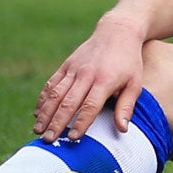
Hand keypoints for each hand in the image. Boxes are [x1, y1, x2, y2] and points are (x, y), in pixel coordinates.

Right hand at [35, 17, 147, 142]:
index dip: (81, 122)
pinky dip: (43, 98)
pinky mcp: (66, 65)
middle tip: (48, 140)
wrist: (118, 32)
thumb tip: (122, 129)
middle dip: (57, 123)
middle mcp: (87, 75)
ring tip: (38, 130)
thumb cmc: (129, 62)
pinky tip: (37, 113)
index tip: (73, 138)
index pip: (90, 106)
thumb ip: (126, 106)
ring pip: (56, 94)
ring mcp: (74, 69)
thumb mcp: (135, 83)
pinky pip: (51, 83)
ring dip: (45, 113)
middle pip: (68, 102)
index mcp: (105, 81)